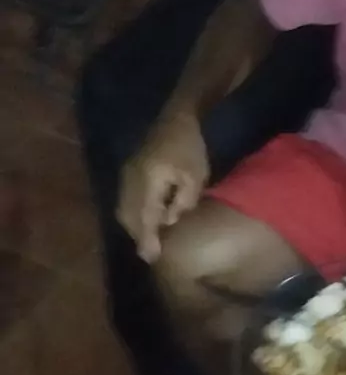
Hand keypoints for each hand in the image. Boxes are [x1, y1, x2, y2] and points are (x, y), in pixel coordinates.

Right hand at [117, 113, 209, 262]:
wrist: (177, 117)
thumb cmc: (190, 147)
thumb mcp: (194, 177)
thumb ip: (182, 203)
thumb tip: (167, 222)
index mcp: (148, 179)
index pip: (144, 216)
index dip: (147, 238)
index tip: (152, 257)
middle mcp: (130, 178)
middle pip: (128, 216)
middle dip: (138, 236)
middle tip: (150, 254)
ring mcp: (126, 174)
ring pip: (123, 209)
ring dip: (134, 226)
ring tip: (147, 240)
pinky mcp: (127, 171)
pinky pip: (125, 199)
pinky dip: (132, 214)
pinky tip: (145, 220)